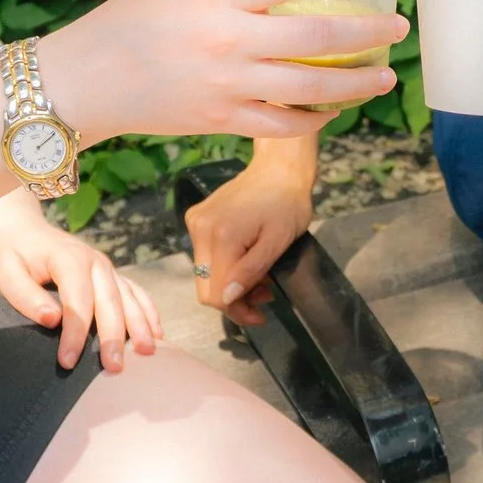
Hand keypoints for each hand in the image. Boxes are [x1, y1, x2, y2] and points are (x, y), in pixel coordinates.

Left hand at [0, 190, 162, 371]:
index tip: (68, 362)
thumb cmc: (10, 252)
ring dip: (140, 326)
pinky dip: (148, 312)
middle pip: (110, 302)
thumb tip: (53, 320)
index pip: (77, 302)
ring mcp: (106, 267)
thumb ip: (26, 296)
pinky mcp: (111, 274)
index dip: (75, 334)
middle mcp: (95, 261)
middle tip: (115, 368)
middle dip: (113, 337)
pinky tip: (157, 334)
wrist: (21, 226)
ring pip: (129, 298)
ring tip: (147, 353)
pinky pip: (136, 292)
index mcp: (69, 259)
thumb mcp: (5, 272)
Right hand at [41, 0, 408, 141]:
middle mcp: (229, 42)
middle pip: (316, 37)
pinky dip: (314, 118)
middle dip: (366, 33)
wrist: (84, 83)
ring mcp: (228, 87)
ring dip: (354, 84)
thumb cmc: (128, 22)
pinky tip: (334, 108)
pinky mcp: (222, 121)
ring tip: (383, 77)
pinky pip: (282, 124)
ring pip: (309, 89)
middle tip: (397, 27)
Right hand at [184, 150, 315, 325]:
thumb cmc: (287, 203)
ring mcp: (195, 222)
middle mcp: (200, 229)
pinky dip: (225, 265)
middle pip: (206, 287)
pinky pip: (205, 256)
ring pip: (205, 274)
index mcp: (221, 237)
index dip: (238, 312)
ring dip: (230, 283)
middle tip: (264, 294)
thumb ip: (251, 271)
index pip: (216, 295)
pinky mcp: (196, 217)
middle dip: (234, 300)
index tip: (261, 314)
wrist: (279, 169)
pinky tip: (246, 258)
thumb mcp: (278, 242)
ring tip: (260, 276)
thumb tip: (228, 298)